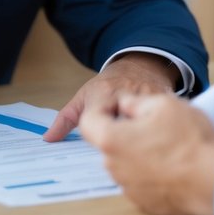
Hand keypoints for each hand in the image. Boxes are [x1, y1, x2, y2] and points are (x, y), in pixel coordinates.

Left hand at [43, 52, 178, 141]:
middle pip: (120, 131)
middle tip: (119, 149)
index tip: (99, 142)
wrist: (143, 65)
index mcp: (103, 95)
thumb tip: (48, 139)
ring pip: (141, 130)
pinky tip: (152, 142)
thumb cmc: (111, 83)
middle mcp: (126, 96)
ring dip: (137, 142)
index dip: (97, 137)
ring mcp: (147, 100)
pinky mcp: (165, 104)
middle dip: (119, 143)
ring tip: (135, 146)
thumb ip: (65, 119)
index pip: (95, 124)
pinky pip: (158, 126)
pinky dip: (153, 136)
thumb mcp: (85, 96)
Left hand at [80, 93, 213, 214]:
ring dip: (139, 152)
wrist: (213, 182)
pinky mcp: (145, 203)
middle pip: (110, 143)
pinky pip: (141, 181)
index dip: (101, 109)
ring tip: (169, 144)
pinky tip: (174, 164)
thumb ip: (135, 102)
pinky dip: (152, 172)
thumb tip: (125, 105)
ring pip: (126, 162)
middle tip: (153, 123)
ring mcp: (129, 188)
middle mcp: (114, 167)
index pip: (88, 122)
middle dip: (125, 131)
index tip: (118, 106)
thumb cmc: (189, 142)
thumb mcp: (164, 104)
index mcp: (112, 140)